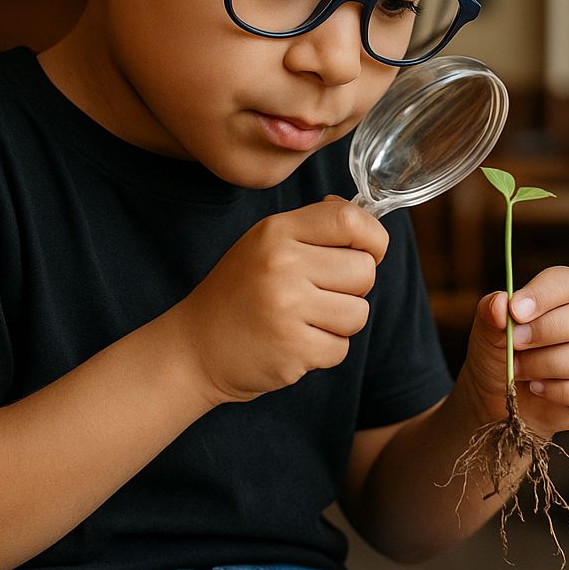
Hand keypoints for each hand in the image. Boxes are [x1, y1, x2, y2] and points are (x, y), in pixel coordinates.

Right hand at [173, 198, 387, 405]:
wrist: (195, 347)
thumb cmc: (239, 292)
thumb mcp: (264, 243)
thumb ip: (313, 227)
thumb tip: (364, 219)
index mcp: (277, 232)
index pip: (349, 220)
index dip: (372, 238)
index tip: (367, 251)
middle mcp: (282, 265)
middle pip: (364, 270)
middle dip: (353, 286)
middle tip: (319, 293)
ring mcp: (288, 309)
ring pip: (358, 312)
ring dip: (339, 321)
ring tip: (304, 319)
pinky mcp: (294, 350)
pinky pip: (341, 348)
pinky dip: (324, 350)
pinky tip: (294, 342)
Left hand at [459, 266, 568, 437]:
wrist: (498, 402)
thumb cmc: (498, 357)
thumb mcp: (486, 332)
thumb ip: (490, 313)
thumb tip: (500, 304)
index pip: (568, 282)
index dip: (543, 295)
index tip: (515, 311)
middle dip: (545, 332)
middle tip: (515, 344)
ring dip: (546, 365)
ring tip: (518, 370)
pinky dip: (557, 392)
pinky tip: (537, 389)